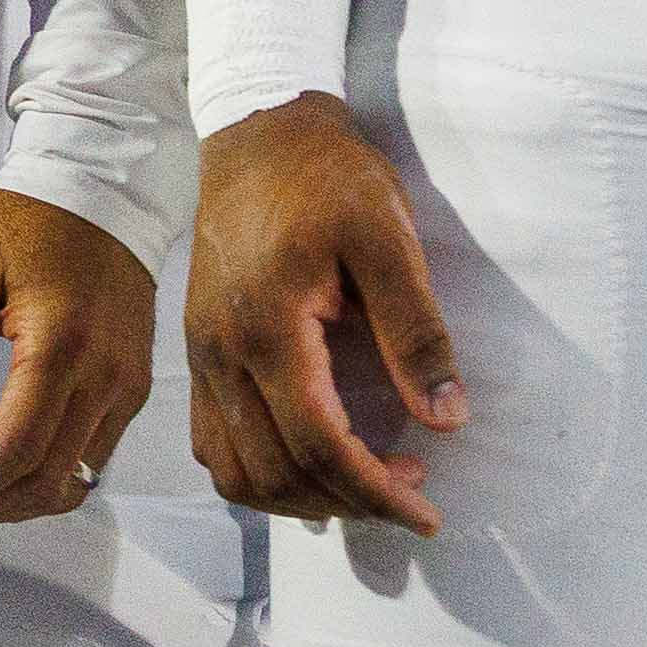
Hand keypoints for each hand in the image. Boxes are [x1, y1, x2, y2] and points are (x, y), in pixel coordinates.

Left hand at [0, 189, 155, 536]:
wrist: (109, 188)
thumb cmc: (29, 218)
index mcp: (60, 344)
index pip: (14, 449)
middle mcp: (105, 377)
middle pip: (46, 480)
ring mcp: (128, 387)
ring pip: (74, 480)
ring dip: (14, 504)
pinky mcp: (134, 387)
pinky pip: (93, 457)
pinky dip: (46, 479)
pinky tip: (3, 476)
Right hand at [183, 102, 462, 532]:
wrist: (258, 134)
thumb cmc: (328, 179)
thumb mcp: (389, 239)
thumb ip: (415, 331)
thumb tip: (446, 418)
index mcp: (267, 328)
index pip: (319, 444)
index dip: (376, 492)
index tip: (428, 512)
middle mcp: (221, 354)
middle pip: (274, 472)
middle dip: (349, 501)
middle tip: (412, 490)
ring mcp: (202, 358)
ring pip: (235, 472)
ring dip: (302, 497)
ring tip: (366, 480)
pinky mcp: (200, 353)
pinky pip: (215, 444)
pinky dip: (263, 473)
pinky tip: (313, 459)